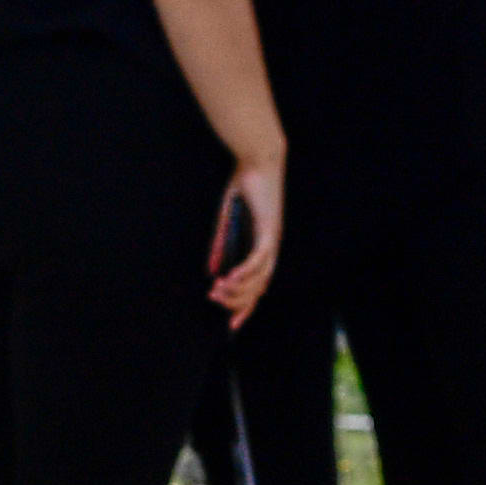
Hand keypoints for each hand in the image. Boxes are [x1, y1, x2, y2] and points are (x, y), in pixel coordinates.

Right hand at [210, 158, 285, 325]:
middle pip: (259, 288)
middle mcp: (271, 248)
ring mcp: (272, 240)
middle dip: (237, 301)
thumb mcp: (228, 221)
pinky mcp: (269, 230)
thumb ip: (222, 245)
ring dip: (238, 288)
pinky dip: (245, 271)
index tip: (231, 324)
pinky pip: (259, 259)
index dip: (246, 307)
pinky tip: (230, 278)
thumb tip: (213, 270)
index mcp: (263, 248)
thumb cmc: (245, 187)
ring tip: (218, 291)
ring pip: (259, 278)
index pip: (258, 286)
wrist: (257, 160)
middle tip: (215, 301)